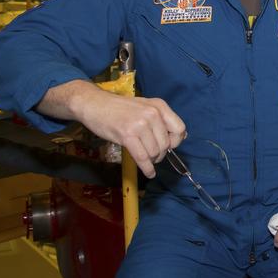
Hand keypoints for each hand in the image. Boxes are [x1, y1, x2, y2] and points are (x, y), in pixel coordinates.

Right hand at [42, 79, 185, 176]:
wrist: (94, 105)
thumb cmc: (120, 109)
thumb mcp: (145, 107)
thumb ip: (162, 120)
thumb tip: (183, 136)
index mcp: (159, 106)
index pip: (180, 129)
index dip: (176, 141)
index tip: (169, 146)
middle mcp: (153, 114)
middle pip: (166, 144)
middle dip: (160, 154)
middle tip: (152, 155)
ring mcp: (140, 124)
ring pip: (155, 152)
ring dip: (151, 160)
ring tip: (145, 158)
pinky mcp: (127, 135)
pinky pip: (142, 158)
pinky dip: (147, 168)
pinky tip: (148, 173)